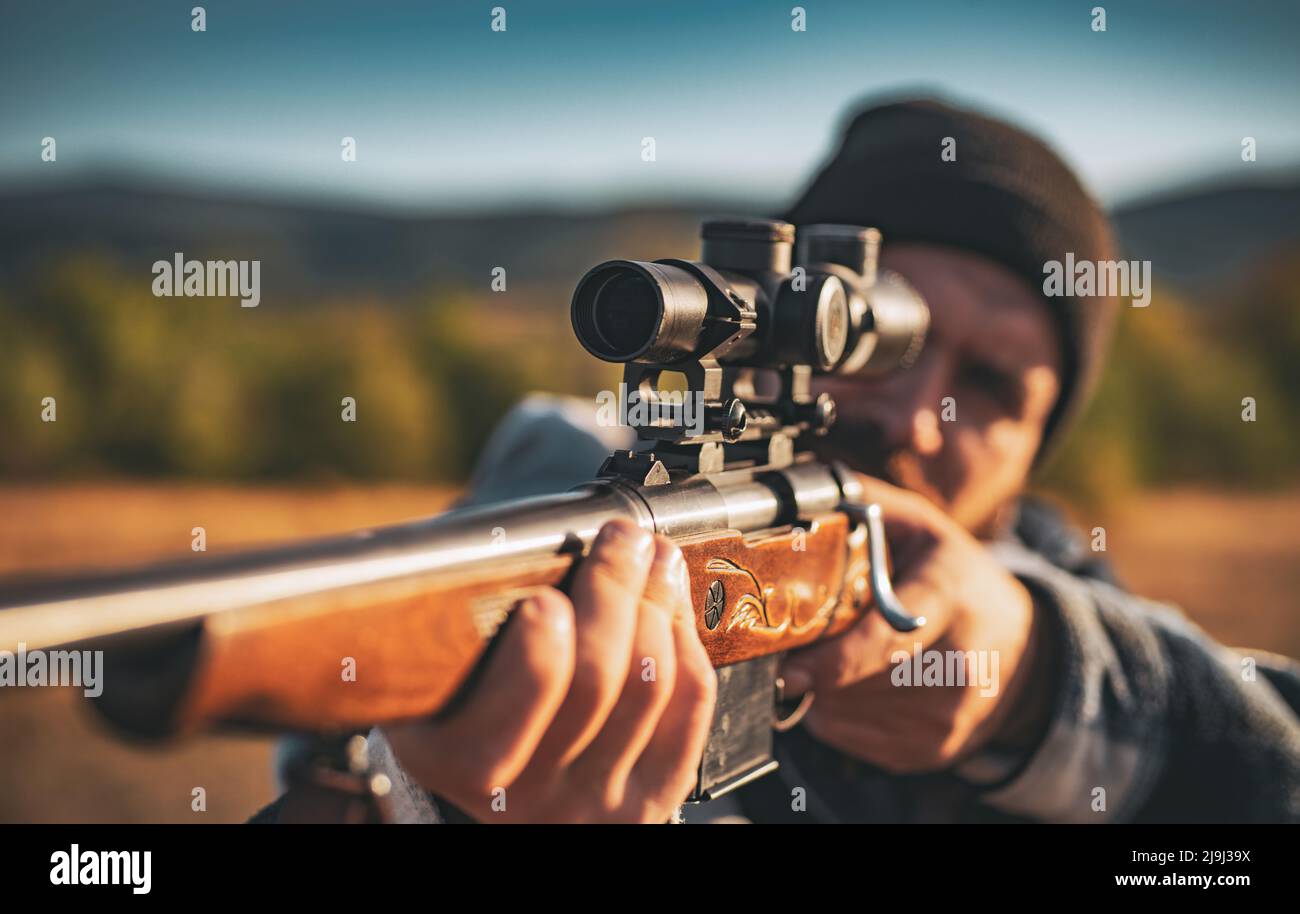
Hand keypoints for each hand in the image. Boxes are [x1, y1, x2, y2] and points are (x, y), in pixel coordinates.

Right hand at [384, 518, 716, 821]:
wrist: (506, 779)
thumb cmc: (463, 698)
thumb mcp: (436, 671)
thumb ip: (462, 621)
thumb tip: (509, 545)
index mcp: (459, 759)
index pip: (511, 713)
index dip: (537, 653)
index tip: (544, 598)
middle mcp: (527, 793)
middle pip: (595, 681)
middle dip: (616, 591)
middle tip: (621, 537)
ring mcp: (593, 801)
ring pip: (648, 685)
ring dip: (658, 603)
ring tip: (654, 556)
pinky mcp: (648, 800)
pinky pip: (687, 709)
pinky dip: (687, 644)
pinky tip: (673, 603)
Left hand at [780, 474, 1052, 772]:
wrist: (1024, 654)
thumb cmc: (959, 582)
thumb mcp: (923, 528)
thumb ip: (865, 506)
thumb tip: (800, 490)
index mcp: (949, 597)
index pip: (888, 637)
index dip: (834, 659)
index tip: (791, 668)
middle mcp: (955, 665)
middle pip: (855, 681)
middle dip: (815, 664)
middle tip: (801, 640)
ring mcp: (946, 717)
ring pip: (847, 714)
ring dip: (822, 689)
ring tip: (841, 655)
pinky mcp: (932, 750)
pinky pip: (854, 740)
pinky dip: (839, 714)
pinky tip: (858, 685)